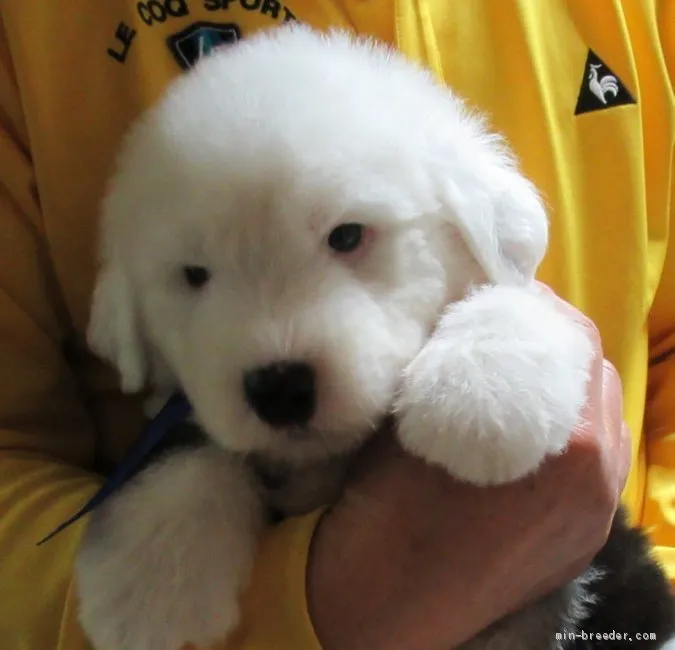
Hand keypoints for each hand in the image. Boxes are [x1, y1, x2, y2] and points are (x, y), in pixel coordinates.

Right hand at [307, 289, 629, 649]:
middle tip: (502, 331)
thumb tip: (473, 320)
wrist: (381, 612)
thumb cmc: (385, 512)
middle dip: (552, 344)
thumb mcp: (416, 421)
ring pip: (598, 420)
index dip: (539, 307)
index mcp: (566, 448)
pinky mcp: (580, 539)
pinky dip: (565, 430)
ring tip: (513, 378)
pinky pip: (592, 463)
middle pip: (595, 377)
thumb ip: (459, 367)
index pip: (576, 341)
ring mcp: (594, 517)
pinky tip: (521, 431)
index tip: (500, 296)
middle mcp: (598, 482)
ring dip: (561, 387)